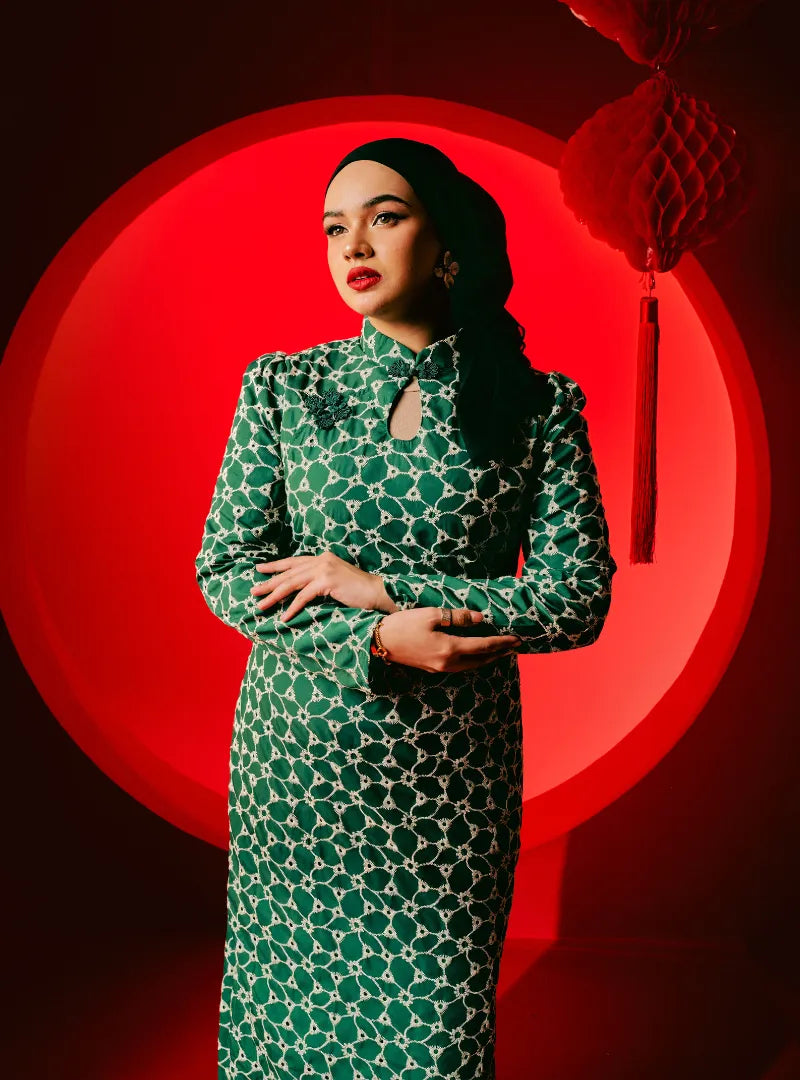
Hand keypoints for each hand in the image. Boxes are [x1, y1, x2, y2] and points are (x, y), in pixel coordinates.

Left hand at [251, 551, 383, 621]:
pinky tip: (284, 616)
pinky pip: (304, 596)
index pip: (293, 562)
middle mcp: (321, 560)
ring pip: (292, 583)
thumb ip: (319, 581)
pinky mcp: (328, 581)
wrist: (378, 592)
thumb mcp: (335, 581)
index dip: (275, 566)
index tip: (259, 570)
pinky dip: (293, 607)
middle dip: (269, 583)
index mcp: (322, 558)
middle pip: (289, 573)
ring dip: (275, 596)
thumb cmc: (358, 591)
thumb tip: (300, 591)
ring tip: (262, 606)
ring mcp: (324, 569)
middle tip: (253, 592)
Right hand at [376, 607, 522, 673]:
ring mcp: (439, 668)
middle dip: (499, 653)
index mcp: (449, 648)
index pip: (483, 646)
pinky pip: (460, 667)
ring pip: (471, 666)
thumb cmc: (403, 625)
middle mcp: (447, 663)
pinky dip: (473, 661)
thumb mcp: (431, 614)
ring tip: (499, 652)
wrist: (378, 642)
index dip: (502, 642)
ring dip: (487, 659)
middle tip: (514, 647)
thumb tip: (480, 619)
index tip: (516, 639)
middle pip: (480, 660)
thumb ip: (457, 617)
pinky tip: (474, 656)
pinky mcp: (431, 668)